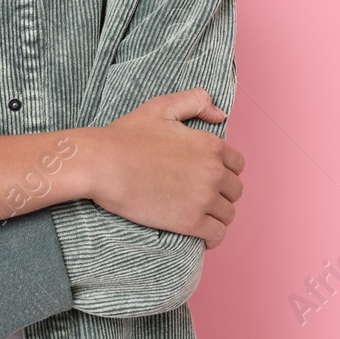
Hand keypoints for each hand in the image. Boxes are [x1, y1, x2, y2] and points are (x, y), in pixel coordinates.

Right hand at [85, 88, 243, 248]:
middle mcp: (213, 172)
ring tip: (201, 215)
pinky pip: (217, 234)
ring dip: (217, 215)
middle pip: (235, 190)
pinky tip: (202, 234)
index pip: (238, 164)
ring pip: (228, 214)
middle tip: (201, 196)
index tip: (209, 176)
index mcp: (210, 145)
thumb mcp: (161, 107)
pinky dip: (213, 237)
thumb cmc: (126, 136)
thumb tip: (220, 115)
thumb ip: (195, 102)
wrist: (102, 164)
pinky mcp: (189, 222)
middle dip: (222, 193)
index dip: (225, 170)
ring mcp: (203, 198)